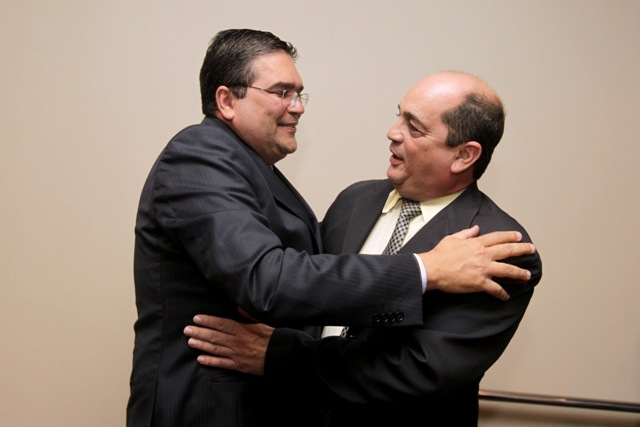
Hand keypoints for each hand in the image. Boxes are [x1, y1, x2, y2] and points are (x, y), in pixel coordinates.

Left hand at [183, 314, 273, 374]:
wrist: (281, 356)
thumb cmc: (273, 338)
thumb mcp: (263, 322)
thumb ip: (249, 315)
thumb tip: (238, 306)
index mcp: (243, 329)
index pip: (221, 323)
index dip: (208, 321)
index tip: (197, 318)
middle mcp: (237, 341)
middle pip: (215, 336)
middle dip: (200, 332)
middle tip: (186, 329)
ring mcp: (236, 354)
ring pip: (215, 349)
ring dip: (201, 345)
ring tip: (190, 341)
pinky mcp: (238, 366)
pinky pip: (222, 363)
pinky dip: (210, 361)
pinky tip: (200, 359)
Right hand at [419, 225, 534, 300]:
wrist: (432, 269)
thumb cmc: (439, 255)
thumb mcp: (452, 238)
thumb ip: (466, 233)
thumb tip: (476, 228)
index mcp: (476, 244)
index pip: (498, 238)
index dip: (510, 236)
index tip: (519, 237)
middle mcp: (483, 255)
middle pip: (508, 251)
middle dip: (522, 250)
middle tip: (532, 250)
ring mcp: (483, 269)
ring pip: (507, 270)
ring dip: (519, 273)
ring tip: (527, 275)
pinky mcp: (479, 283)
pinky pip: (495, 289)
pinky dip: (502, 293)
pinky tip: (506, 296)